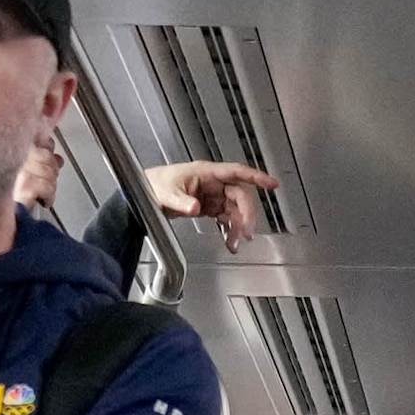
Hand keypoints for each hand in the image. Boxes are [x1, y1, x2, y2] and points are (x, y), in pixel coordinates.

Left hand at [143, 160, 277, 250]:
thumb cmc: (153, 185)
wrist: (142, 195)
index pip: (237, 172)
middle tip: (247, 232)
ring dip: (238, 226)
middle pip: (240, 196)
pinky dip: (229, 230)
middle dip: (246, 214)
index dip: (256, 177)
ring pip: (234, 209)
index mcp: (206, 173)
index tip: (272, 184)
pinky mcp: (208, 207)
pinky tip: (230, 242)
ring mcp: (211, 195)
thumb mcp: (167, 193)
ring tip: (237, 242)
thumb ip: (182, 202)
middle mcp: (212, 183)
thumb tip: (196, 207)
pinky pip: (226, 218)